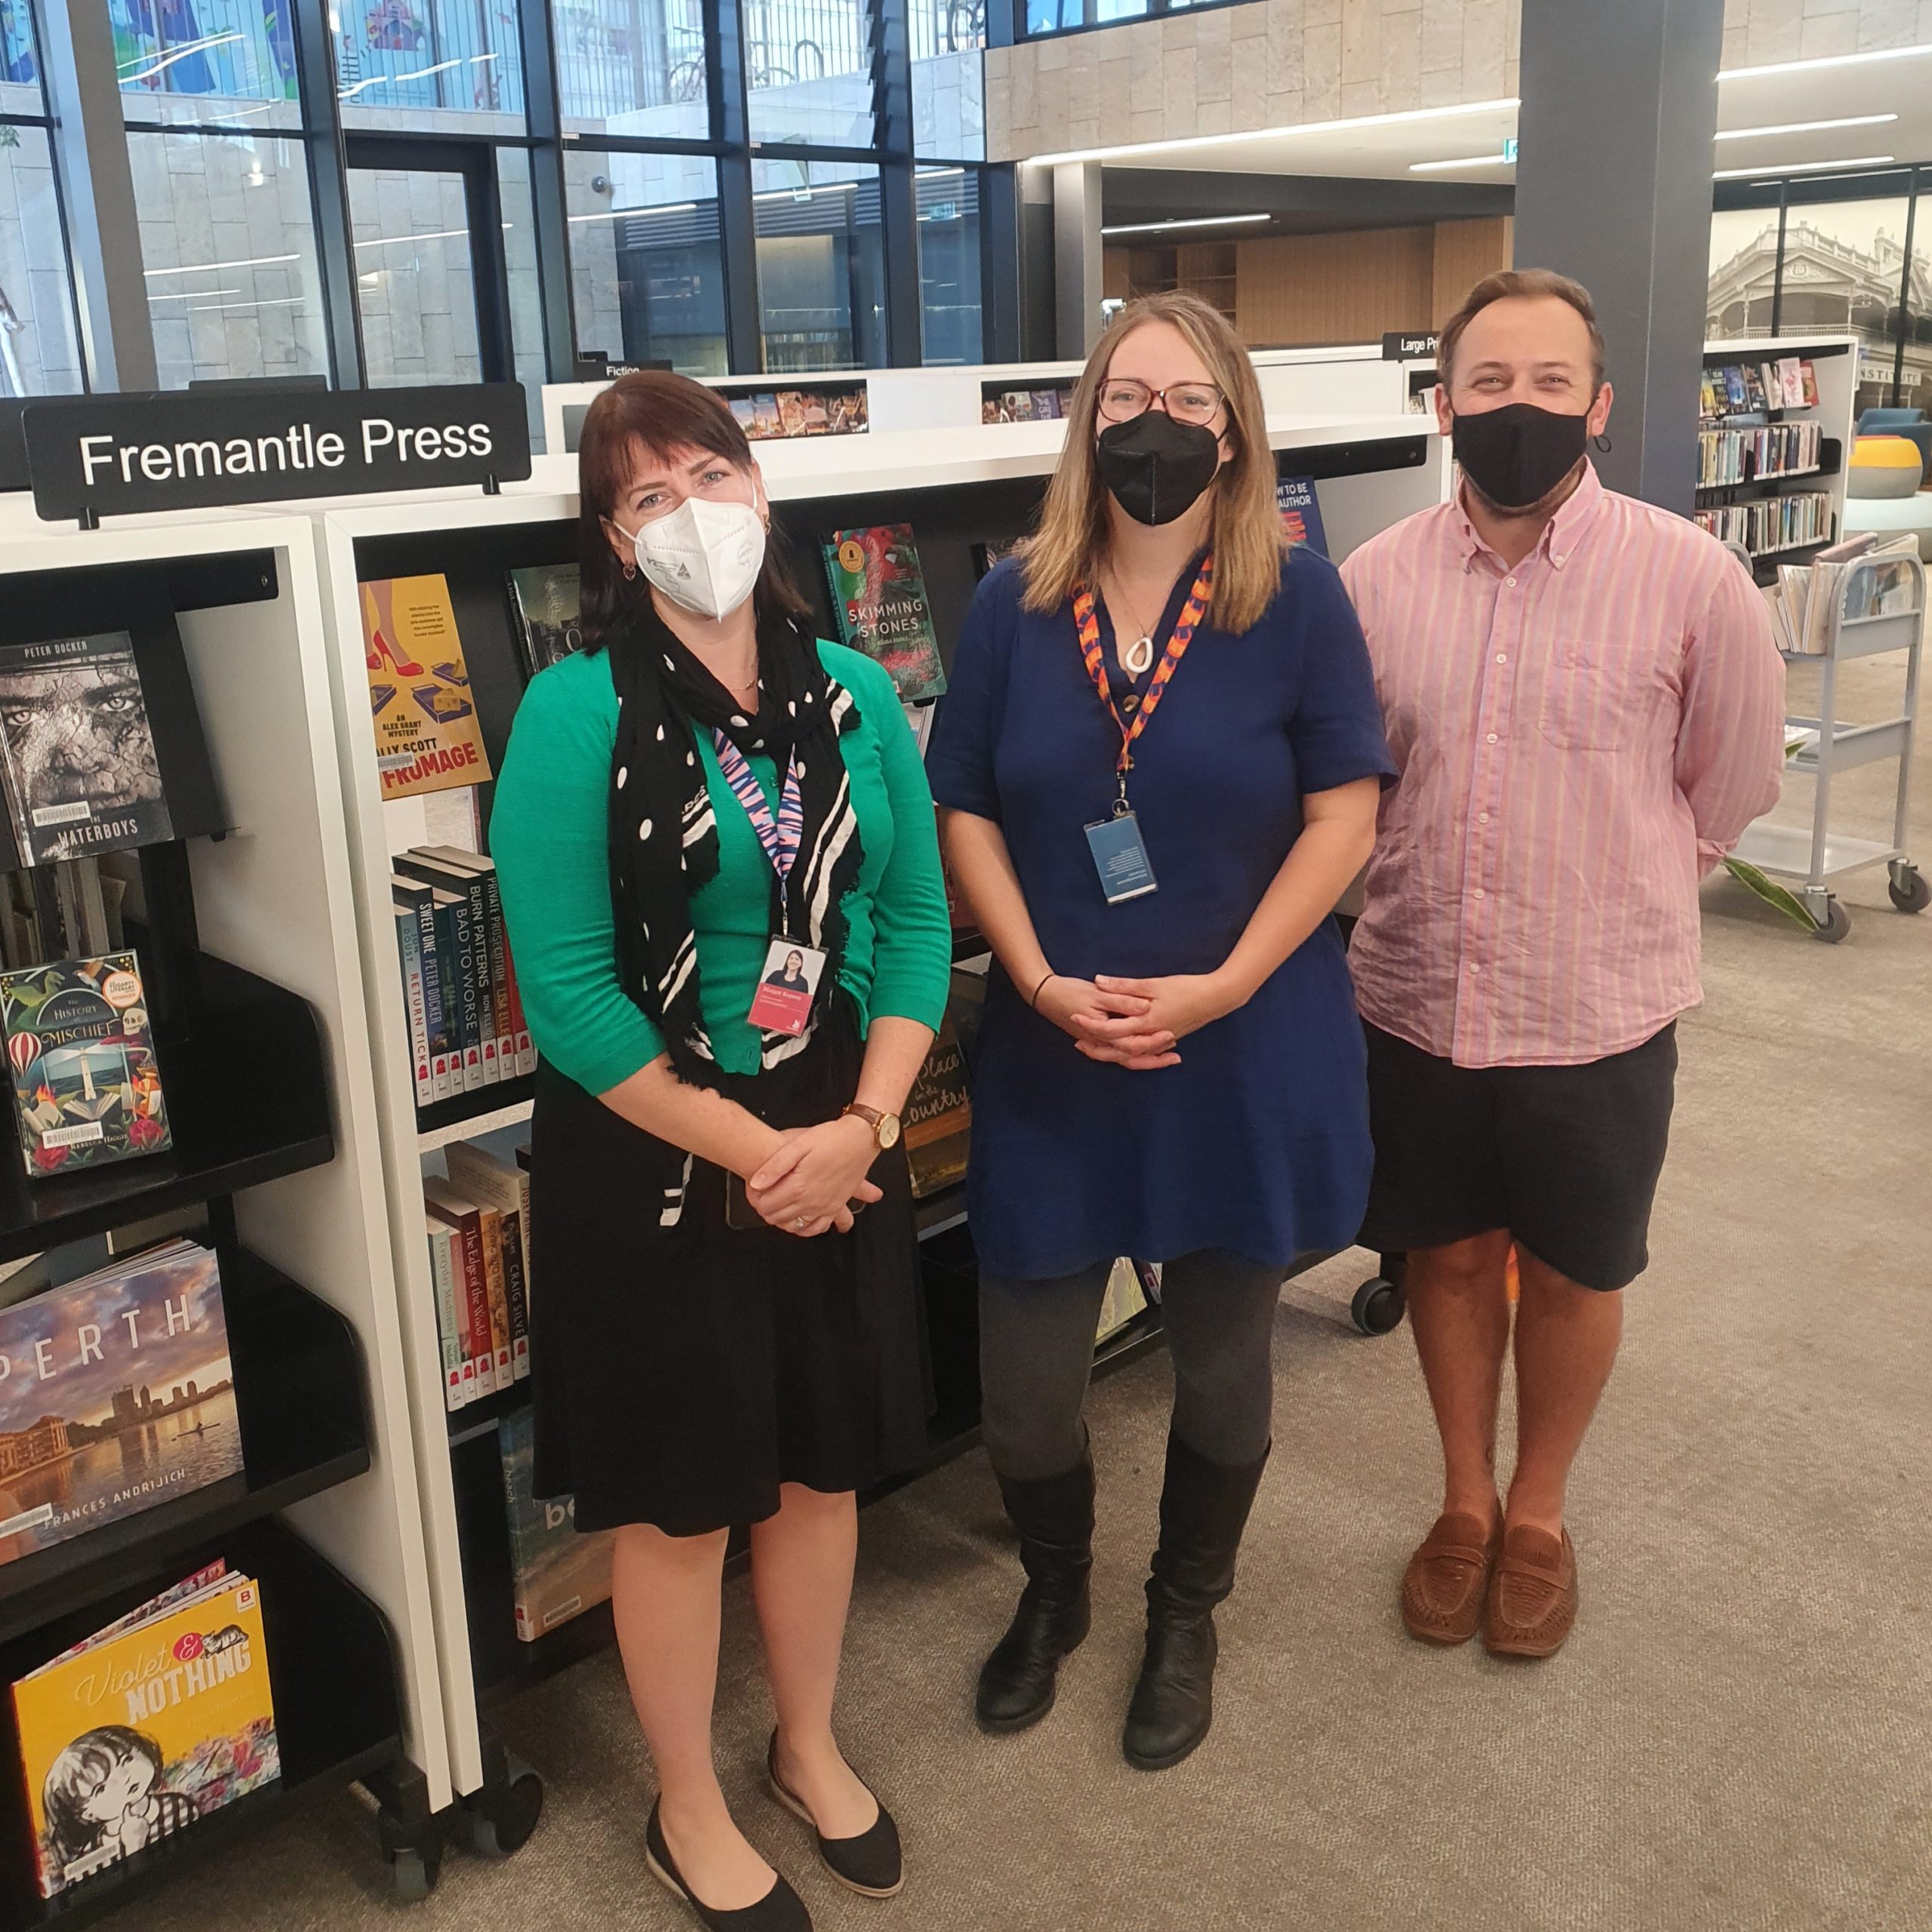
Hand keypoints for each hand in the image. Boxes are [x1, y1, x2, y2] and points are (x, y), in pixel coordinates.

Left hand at [746, 1116, 882, 1236]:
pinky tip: (799, 1221)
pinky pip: (818, 1227)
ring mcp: (825, 1206)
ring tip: (777, 1207)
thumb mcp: (798, 1144)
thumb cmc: (831, 1138)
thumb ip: (775, 1166)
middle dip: (766, 1210)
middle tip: (762, 1198)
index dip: (755, 1200)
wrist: (861, 1138)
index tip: (754, 1193)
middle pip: (778, 1217)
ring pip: (796, 1226)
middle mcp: (812, 1201)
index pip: (766, 1205)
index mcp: (799, 1186)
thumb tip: (756, 1184)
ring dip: (782, 1220)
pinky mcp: (836, 1206)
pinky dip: (806, 1228)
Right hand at [1034, 973, 1175, 1070]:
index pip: (1132, 1046)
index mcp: (1103, 1032)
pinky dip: (1133, 1052)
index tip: (1172, 1037)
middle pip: (1131, 1058)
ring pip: (1124, 1058)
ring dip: (1146, 1058)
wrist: (1043, 994)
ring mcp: (1097, 1043)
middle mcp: (1101, 1042)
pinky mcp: (1095, 1039)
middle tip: (1177, 1055)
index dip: (1154, 1043)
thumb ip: (1123, 1000)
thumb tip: (1146, 1006)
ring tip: (1167, 1055)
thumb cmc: (1069, 992)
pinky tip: (1145, 1047)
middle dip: (1154, 1058)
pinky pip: (1117, 1052)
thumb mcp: (1098, 993)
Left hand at [1076, 973, 1241, 1068]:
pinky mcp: (1168, 1038)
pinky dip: (1131, 1053)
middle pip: (1118, 1050)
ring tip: (1095, 1047)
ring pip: (1131, 1054)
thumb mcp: (1153, 984)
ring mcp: (1161, 1040)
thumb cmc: (1187, 988)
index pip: (1112, 1030)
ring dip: (1112, 1053)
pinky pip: (1145, 1052)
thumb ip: (1124, 986)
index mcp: (1146, 1023)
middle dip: (1097, 1049)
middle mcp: (1152, 1037)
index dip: (1091, 1025)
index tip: (1074, 1017)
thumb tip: (1098, 981)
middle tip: (1078, 1045)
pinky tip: (1123, 1049)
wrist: (1218, 997)